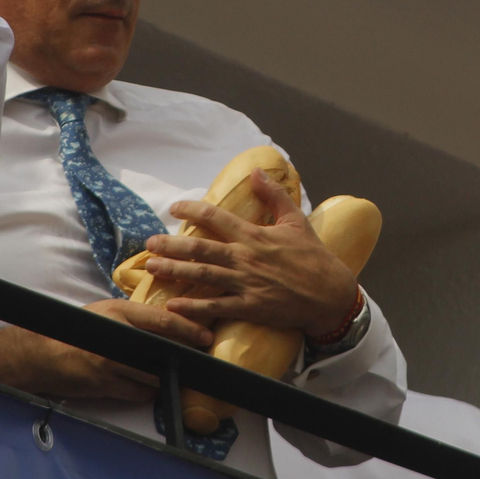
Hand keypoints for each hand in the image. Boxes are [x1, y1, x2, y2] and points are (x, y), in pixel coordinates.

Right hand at [0, 299, 211, 401]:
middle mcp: (117, 337)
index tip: (206, 336)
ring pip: (155, 375)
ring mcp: (111, 363)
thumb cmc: (75, 330)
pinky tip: (153, 387)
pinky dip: (150, 392)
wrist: (41, 355)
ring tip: (180, 374)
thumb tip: (166, 322)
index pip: (162, 320)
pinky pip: (140, 393)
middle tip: (201, 358)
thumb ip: (132, 317)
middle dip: (185, 356)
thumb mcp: (104, 313)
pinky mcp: (105, 385)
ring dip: (168, 377)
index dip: (188, 329)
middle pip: (163, 350)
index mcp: (118, 313)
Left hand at [143, 171, 358, 336]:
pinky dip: (192, 306)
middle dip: (171, 244)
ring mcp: (246, 283)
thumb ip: (274, 195)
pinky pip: (216, 307)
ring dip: (174, 270)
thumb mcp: (296, 220)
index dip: (191, 210)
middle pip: (200, 248)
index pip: (215, 217)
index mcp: (254, 235)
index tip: (175, 209)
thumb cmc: (314, 257)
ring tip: (152, 267)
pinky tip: (173, 304)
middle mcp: (245, 257)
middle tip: (149, 243)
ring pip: (202, 275)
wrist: (330, 294)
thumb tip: (256, 171)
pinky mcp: (250, 307)